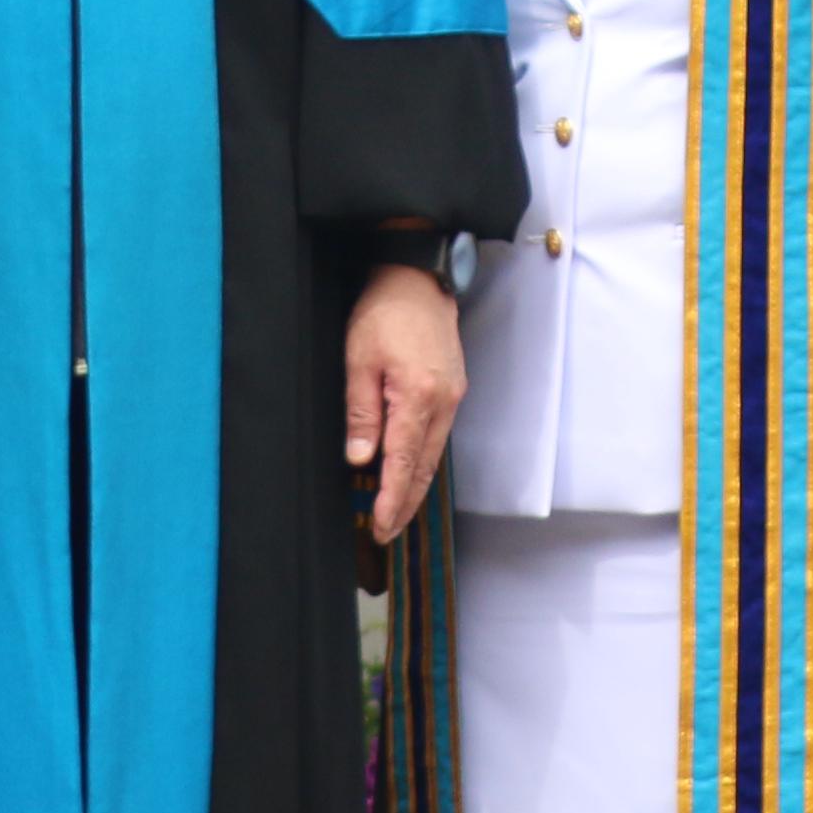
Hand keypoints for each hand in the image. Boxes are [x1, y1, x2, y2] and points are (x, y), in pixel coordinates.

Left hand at [346, 260, 465, 540]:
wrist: (418, 279)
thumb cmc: (383, 312)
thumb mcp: (358, 360)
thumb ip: (361, 413)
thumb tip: (360, 459)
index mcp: (418, 396)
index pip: (402, 462)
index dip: (392, 500)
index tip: (381, 527)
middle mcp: (444, 402)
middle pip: (424, 468)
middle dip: (405, 504)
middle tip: (386, 534)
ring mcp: (454, 397)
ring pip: (433, 456)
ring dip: (414, 486)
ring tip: (395, 513)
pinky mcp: (454, 390)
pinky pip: (438, 436)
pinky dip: (423, 461)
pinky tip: (408, 473)